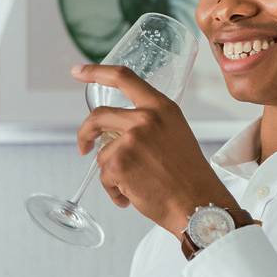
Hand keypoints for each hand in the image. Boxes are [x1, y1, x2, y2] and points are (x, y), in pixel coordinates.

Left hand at [71, 64, 238, 240]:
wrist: (198, 203)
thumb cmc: (190, 177)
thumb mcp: (176, 134)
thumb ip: (151, 124)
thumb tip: (121, 130)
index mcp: (162, 108)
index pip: (124, 77)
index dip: (96, 72)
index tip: (78, 72)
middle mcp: (145, 118)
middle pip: (98, 116)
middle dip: (86, 133)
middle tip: (84, 146)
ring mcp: (131, 139)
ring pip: (102, 154)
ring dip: (112, 174)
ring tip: (135, 187)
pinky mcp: (119, 162)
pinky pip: (104, 176)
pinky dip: (115, 190)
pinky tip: (133, 196)